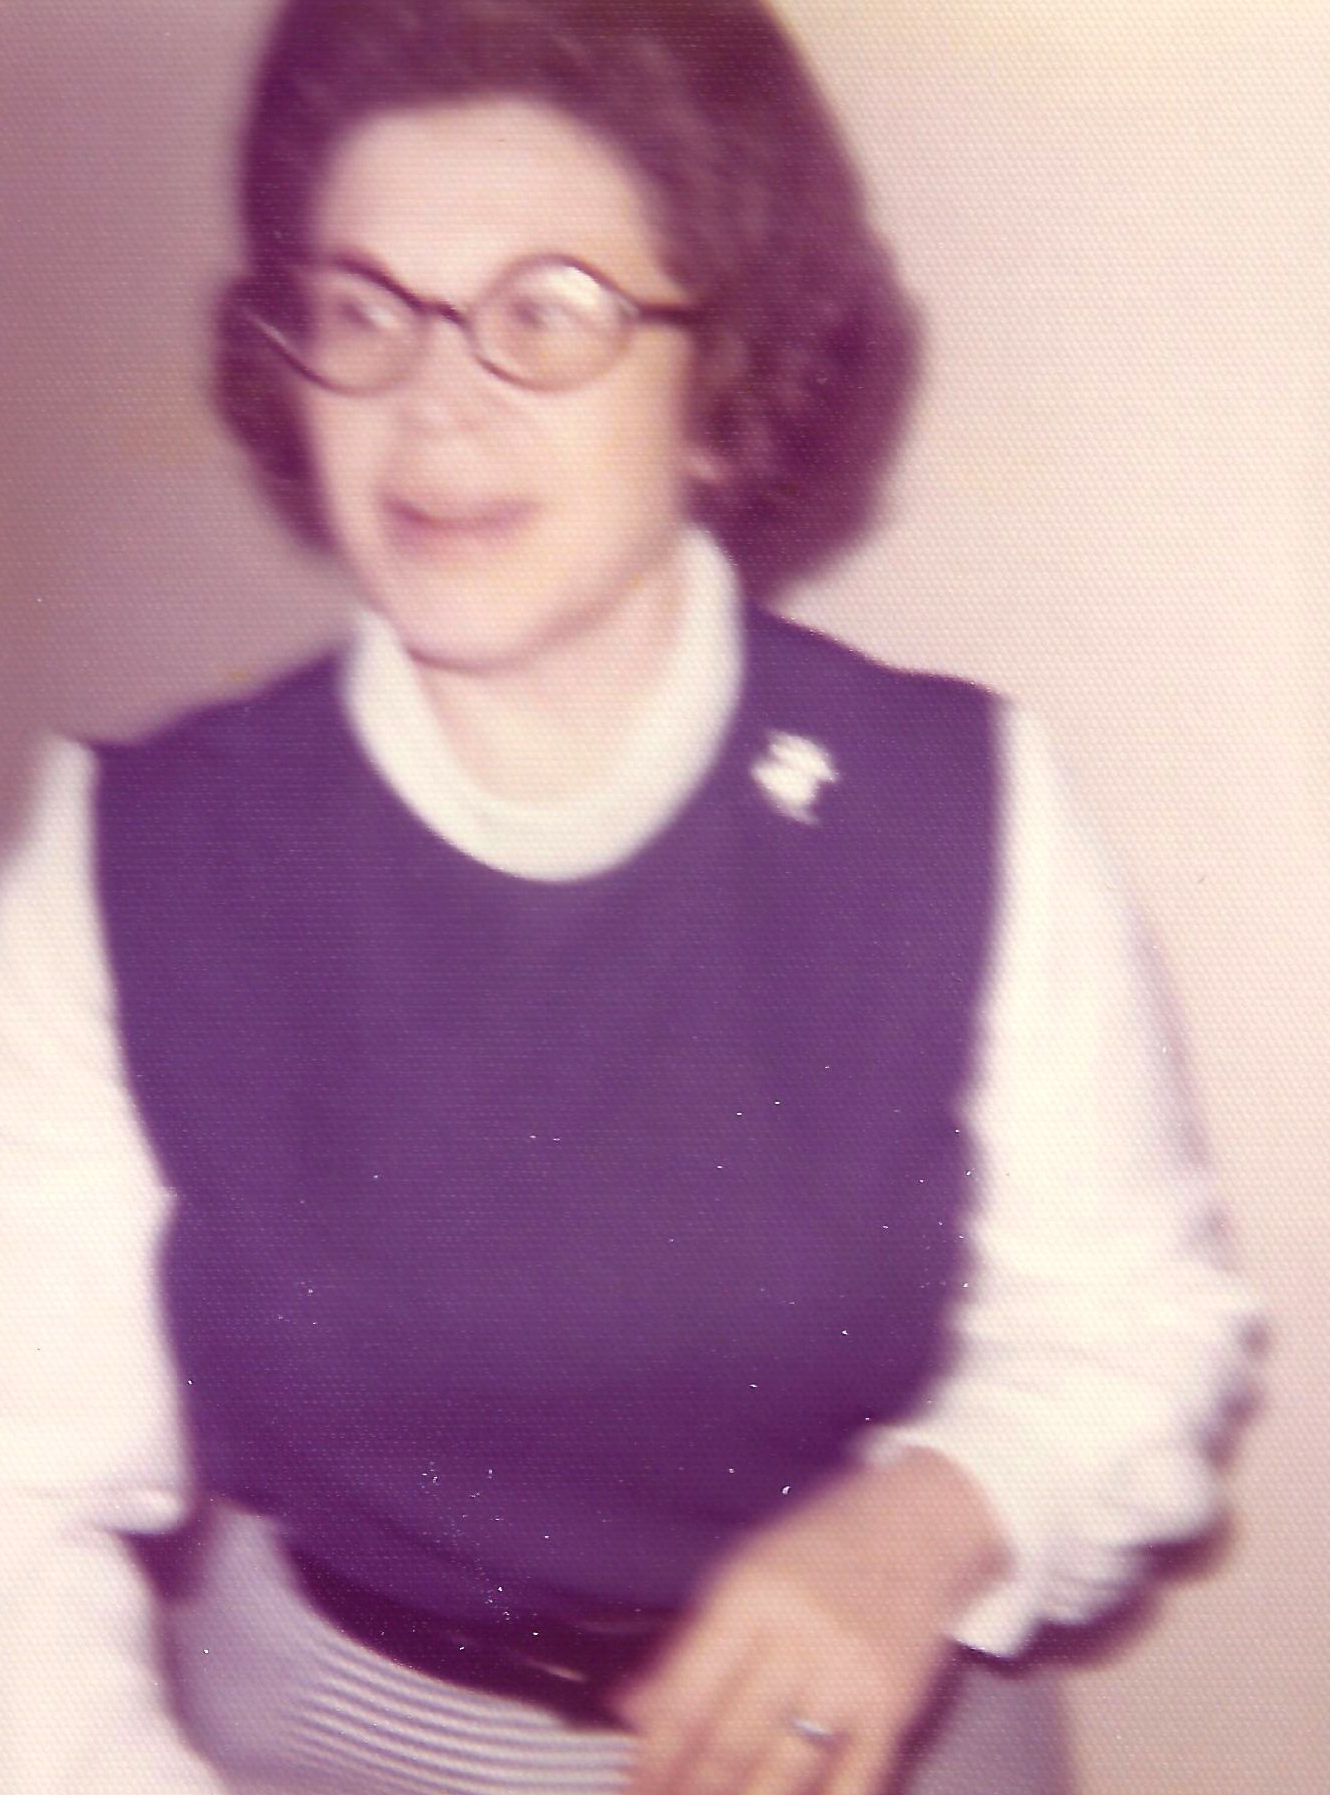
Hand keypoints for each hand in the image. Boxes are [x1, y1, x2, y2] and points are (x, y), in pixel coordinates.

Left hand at [612, 1450, 1007, 1794]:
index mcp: (751, 1595)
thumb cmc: (820, 1546)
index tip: (632, 1788)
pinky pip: (854, 1779)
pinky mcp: (895, 1705)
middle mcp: (801, 1635)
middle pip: (732, 1740)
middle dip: (690, 1792)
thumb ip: (688, 1645)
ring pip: (787, 1771)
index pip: (688, 1694)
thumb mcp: (743, 1571)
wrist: (918, 1524)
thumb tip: (629, 1709)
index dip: (654, 1755)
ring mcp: (852, 1674)